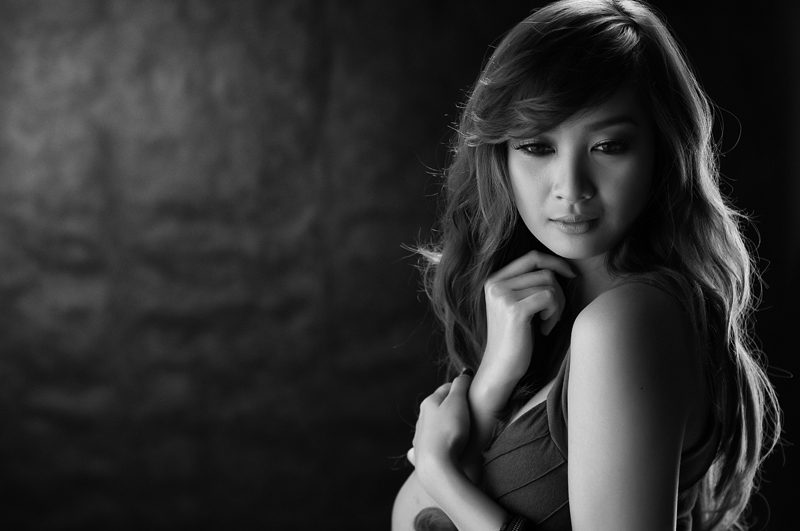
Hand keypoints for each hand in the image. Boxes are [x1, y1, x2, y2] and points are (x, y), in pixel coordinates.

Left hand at [408, 372, 472, 490]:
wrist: (437, 465)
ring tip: (456, 430)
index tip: (471, 392)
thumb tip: (464, 374)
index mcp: (429, 403)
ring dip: (442, 424)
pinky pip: (427, 444)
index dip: (460, 388)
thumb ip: (461, 385)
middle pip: (438, 407)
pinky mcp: (422, 454)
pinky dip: (433, 443)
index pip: (446, 389)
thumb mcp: (458, 402)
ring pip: (432, 425)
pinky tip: (436, 446)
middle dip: (451, 407)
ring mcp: (420, 437)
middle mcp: (421, 418)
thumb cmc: (450, 431)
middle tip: (467, 411)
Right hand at [480, 250, 574, 388]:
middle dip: (559, 291)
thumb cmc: (515, 337)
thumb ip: (529, 283)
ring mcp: (503, 296)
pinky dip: (554, 314)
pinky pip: (549, 298)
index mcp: (494, 280)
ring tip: (548, 323)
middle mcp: (496, 284)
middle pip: (544, 271)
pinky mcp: (514, 310)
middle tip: (554, 314)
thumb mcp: (517, 303)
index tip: (571, 275)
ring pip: (550, 284)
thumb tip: (562, 267)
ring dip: (557, 306)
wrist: (500, 367)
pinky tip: (545, 329)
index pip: (532, 257)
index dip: (555, 262)